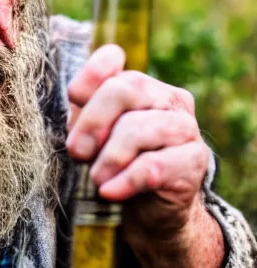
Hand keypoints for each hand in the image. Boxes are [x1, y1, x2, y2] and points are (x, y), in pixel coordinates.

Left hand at [66, 45, 223, 267]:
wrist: (151, 207)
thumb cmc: (115, 162)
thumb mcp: (90, 134)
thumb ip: (82, 111)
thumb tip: (77, 96)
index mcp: (138, 84)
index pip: (110, 59)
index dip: (87, 77)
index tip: (73, 99)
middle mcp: (166, 97)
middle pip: (123, 90)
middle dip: (91, 123)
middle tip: (76, 152)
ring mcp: (185, 126)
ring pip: (137, 128)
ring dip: (108, 157)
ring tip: (96, 177)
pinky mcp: (194, 159)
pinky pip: (152, 166)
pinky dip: (124, 181)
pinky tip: (109, 191)